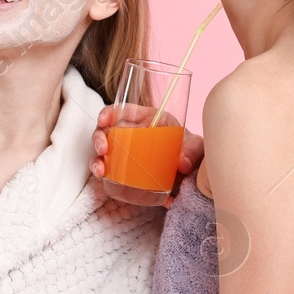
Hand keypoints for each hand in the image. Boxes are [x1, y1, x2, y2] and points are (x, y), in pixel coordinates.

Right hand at [89, 104, 204, 180]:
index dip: (109, 112)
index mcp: (148, 120)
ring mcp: (126, 154)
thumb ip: (192, 150)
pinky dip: (106, 178)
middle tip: (103, 150)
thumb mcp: (195, 146)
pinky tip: (108, 182)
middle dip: (99, 138)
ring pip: (104, 153)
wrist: (192, 172)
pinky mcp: (125, 172)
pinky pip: (111, 172)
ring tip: (101, 170)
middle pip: (108, 131)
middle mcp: (133, 134)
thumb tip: (182, 164)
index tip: (103, 120)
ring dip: (97, 160)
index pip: (124, 111)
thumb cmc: (190, 151)